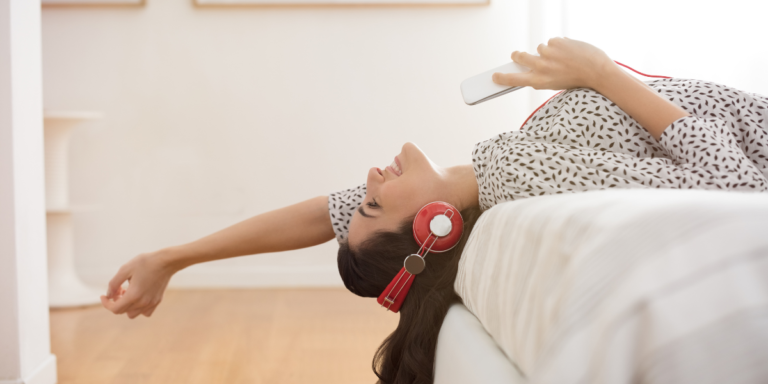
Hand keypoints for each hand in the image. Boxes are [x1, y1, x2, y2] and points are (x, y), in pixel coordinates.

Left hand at [100, 250, 177, 318]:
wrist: (167, 261)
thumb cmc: (145, 263)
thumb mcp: (125, 269)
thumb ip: (114, 283)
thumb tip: (109, 295)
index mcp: (133, 295)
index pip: (115, 309)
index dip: (106, 304)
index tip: (103, 296)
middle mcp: (143, 302)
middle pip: (122, 311)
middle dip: (116, 302)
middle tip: (118, 289)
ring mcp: (151, 303)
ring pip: (133, 314)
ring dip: (127, 306)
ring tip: (128, 293)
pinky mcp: (157, 301)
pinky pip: (145, 312)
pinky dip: (139, 308)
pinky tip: (139, 297)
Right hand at [492, 37, 613, 90]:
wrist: (597, 71)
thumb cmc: (577, 80)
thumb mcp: (555, 84)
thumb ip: (540, 76)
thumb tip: (528, 67)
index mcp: (539, 81)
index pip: (514, 80)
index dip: (502, 78)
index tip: (494, 76)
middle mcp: (541, 67)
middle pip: (520, 57)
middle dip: (518, 56)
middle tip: (518, 56)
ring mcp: (547, 53)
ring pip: (540, 48)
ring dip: (547, 51)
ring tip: (562, 58)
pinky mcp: (555, 42)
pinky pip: (552, 42)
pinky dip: (559, 45)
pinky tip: (569, 51)